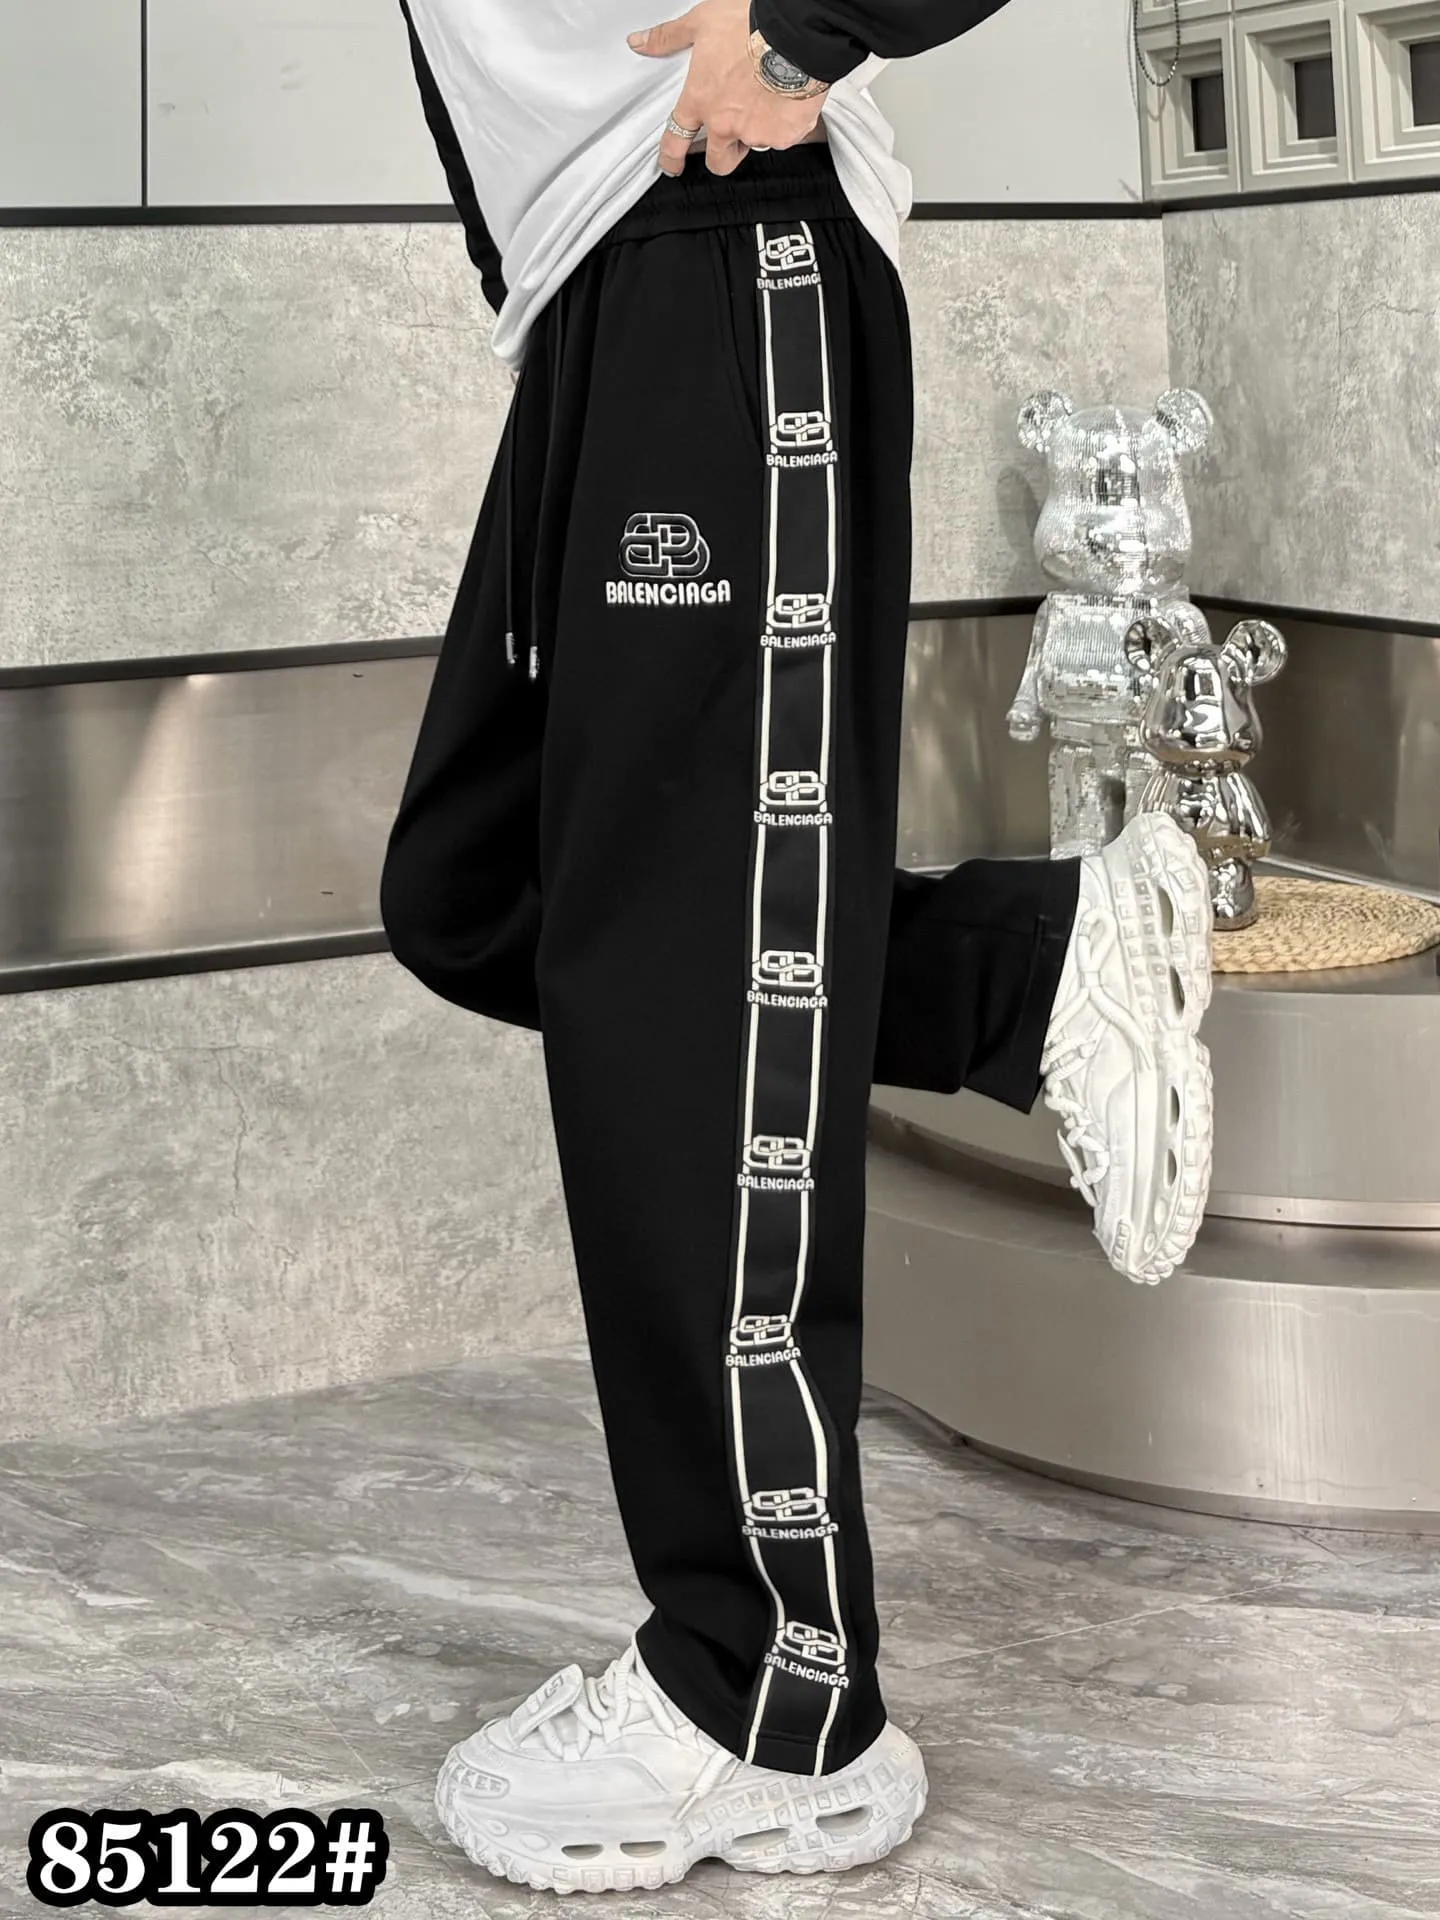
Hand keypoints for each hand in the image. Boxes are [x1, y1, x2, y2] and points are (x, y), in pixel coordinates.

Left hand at [629, 0, 827, 177]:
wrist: (794, 32)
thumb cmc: (750, 24)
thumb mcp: (702, 22)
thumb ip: (670, 37)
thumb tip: (640, 43)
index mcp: (701, 100)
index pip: (676, 140)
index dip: (671, 158)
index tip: (672, 165)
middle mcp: (725, 124)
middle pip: (717, 161)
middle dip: (721, 154)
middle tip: (729, 138)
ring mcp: (755, 133)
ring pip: (752, 146)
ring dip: (755, 133)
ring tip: (765, 102)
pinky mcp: (783, 136)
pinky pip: (782, 138)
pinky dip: (784, 124)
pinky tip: (788, 100)